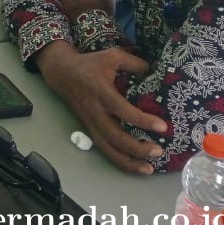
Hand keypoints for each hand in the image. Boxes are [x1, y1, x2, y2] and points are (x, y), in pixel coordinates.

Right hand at [35, 42, 165, 173]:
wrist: (61, 72)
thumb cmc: (89, 64)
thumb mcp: (111, 56)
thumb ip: (134, 63)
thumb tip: (157, 73)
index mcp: (100, 91)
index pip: (121, 109)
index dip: (141, 120)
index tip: (162, 126)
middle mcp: (95, 111)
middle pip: (114, 136)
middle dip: (136, 147)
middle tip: (159, 150)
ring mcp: (91, 122)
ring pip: (108, 148)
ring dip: (128, 161)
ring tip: (149, 168)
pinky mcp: (90, 129)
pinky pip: (104, 149)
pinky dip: (120, 161)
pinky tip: (136, 167)